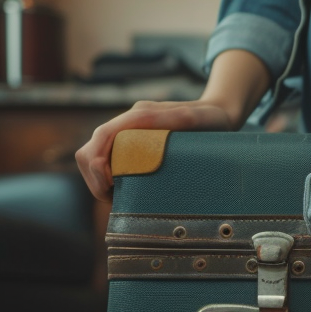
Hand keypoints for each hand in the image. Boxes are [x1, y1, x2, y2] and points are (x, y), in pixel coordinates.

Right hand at [75, 99, 238, 200]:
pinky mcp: (134, 142)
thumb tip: (142, 122)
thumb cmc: (211, 119)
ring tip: (115, 197)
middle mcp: (130, 121)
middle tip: (111, 198)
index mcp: (140, 114)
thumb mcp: (196, 119)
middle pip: (90, 148)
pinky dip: (107, 177)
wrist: (220, 114)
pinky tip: (122, 190)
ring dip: (97, 178)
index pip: (102, 136)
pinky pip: (108, 160)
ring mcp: (130, 132)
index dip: (97, 163)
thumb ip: (172, 120)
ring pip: (95, 156)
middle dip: (93, 176)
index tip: (108, 186)